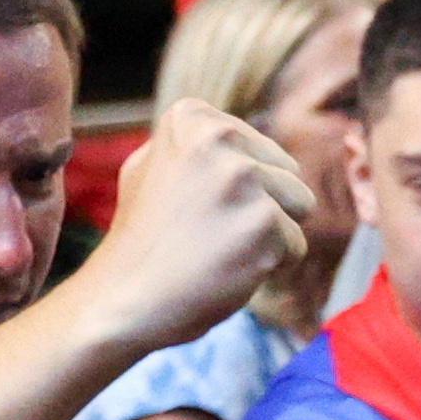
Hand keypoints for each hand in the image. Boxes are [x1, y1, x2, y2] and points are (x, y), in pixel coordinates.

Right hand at [68, 93, 308, 351]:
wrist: (121, 302)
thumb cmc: (140, 242)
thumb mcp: (151, 169)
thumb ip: (195, 146)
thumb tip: (233, 135)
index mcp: (191, 117)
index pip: (261, 151)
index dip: (235, 190)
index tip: (191, 208)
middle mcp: (218, 138)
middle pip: (287, 174)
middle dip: (258, 209)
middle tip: (204, 234)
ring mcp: (242, 179)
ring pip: (299, 206)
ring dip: (268, 236)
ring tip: (218, 249)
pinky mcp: (263, 222)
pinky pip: (296, 247)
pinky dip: (267, 268)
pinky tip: (225, 271)